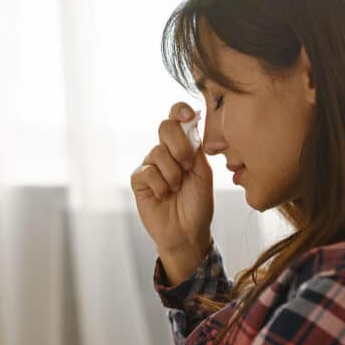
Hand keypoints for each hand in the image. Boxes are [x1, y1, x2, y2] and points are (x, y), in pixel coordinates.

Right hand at [130, 102, 213, 283]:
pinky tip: (163, 195)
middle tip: (188, 165)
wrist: (187, 233)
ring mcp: (151, 165)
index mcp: (184, 146)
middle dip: (179, 145)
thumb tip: (190, 124)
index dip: (180, 110)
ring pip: (157, 152)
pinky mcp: (139, 180)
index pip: (178, 117)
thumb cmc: (198, 204)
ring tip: (177, 188)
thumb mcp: (204, 174)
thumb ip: (197, 149)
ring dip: (172, 173)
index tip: (189, 116)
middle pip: (165, 127)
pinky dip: (159, 184)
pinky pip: (146, 171)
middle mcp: (166, 152)